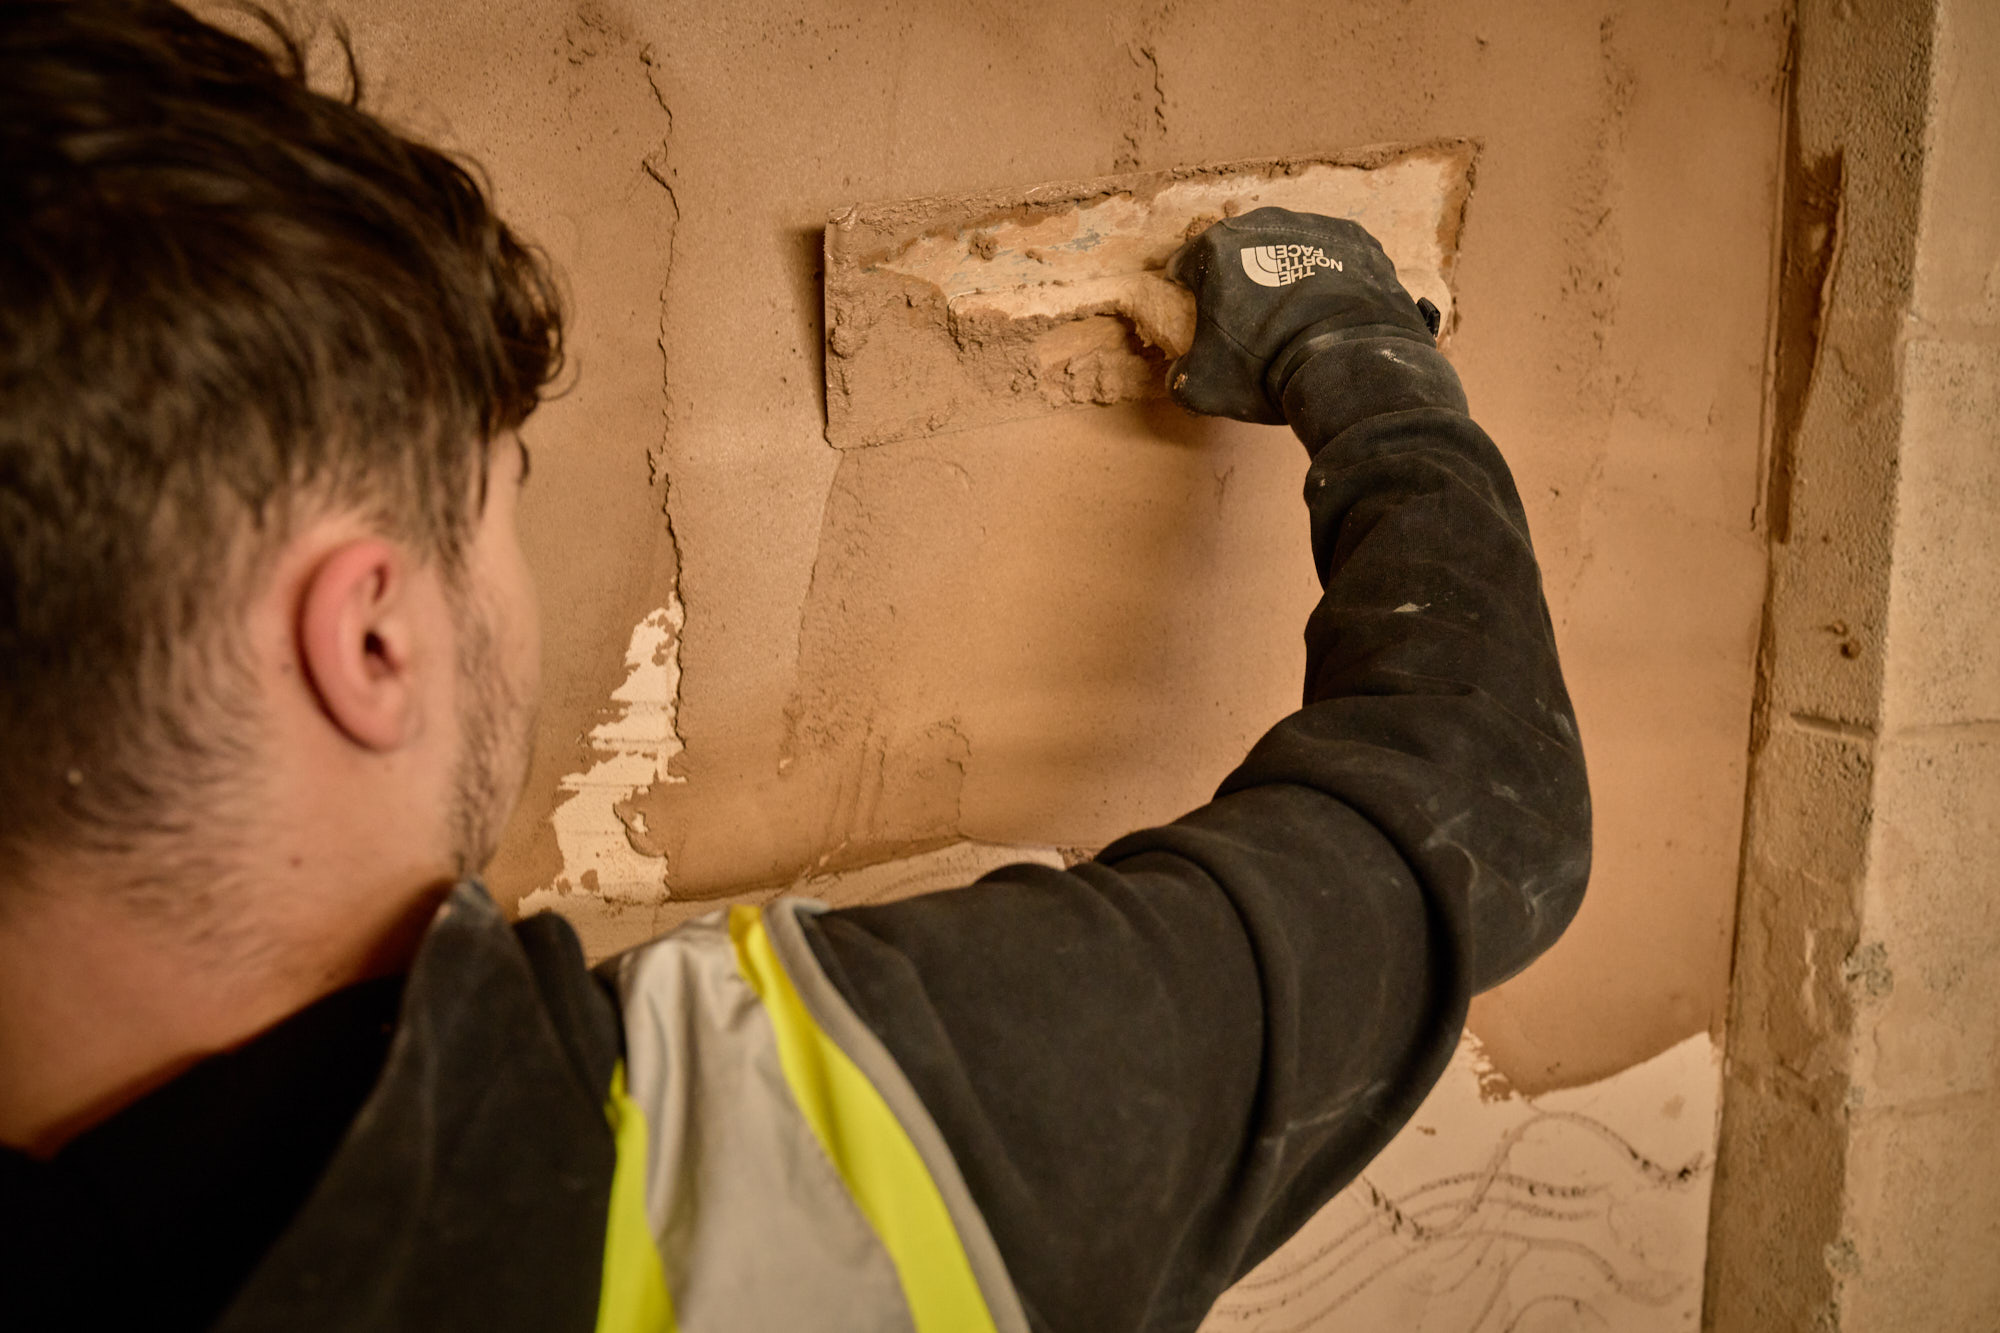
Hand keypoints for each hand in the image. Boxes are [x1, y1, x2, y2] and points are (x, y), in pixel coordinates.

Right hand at [1165, 207, 1437, 422]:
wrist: (1347, 364)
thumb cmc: (1265, 367)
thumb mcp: (1205, 385)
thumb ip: (1182, 374)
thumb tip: (1180, 376)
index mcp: (1217, 248)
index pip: (1186, 263)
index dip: (1187, 288)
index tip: (1195, 309)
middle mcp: (1264, 224)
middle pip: (1239, 247)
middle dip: (1239, 273)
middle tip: (1247, 314)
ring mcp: (1316, 226)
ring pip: (1288, 245)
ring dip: (1285, 270)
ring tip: (1295, 311)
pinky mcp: (1358, 240)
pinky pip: (1332, 255)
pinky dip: (1328, 276)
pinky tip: (1330, 306)